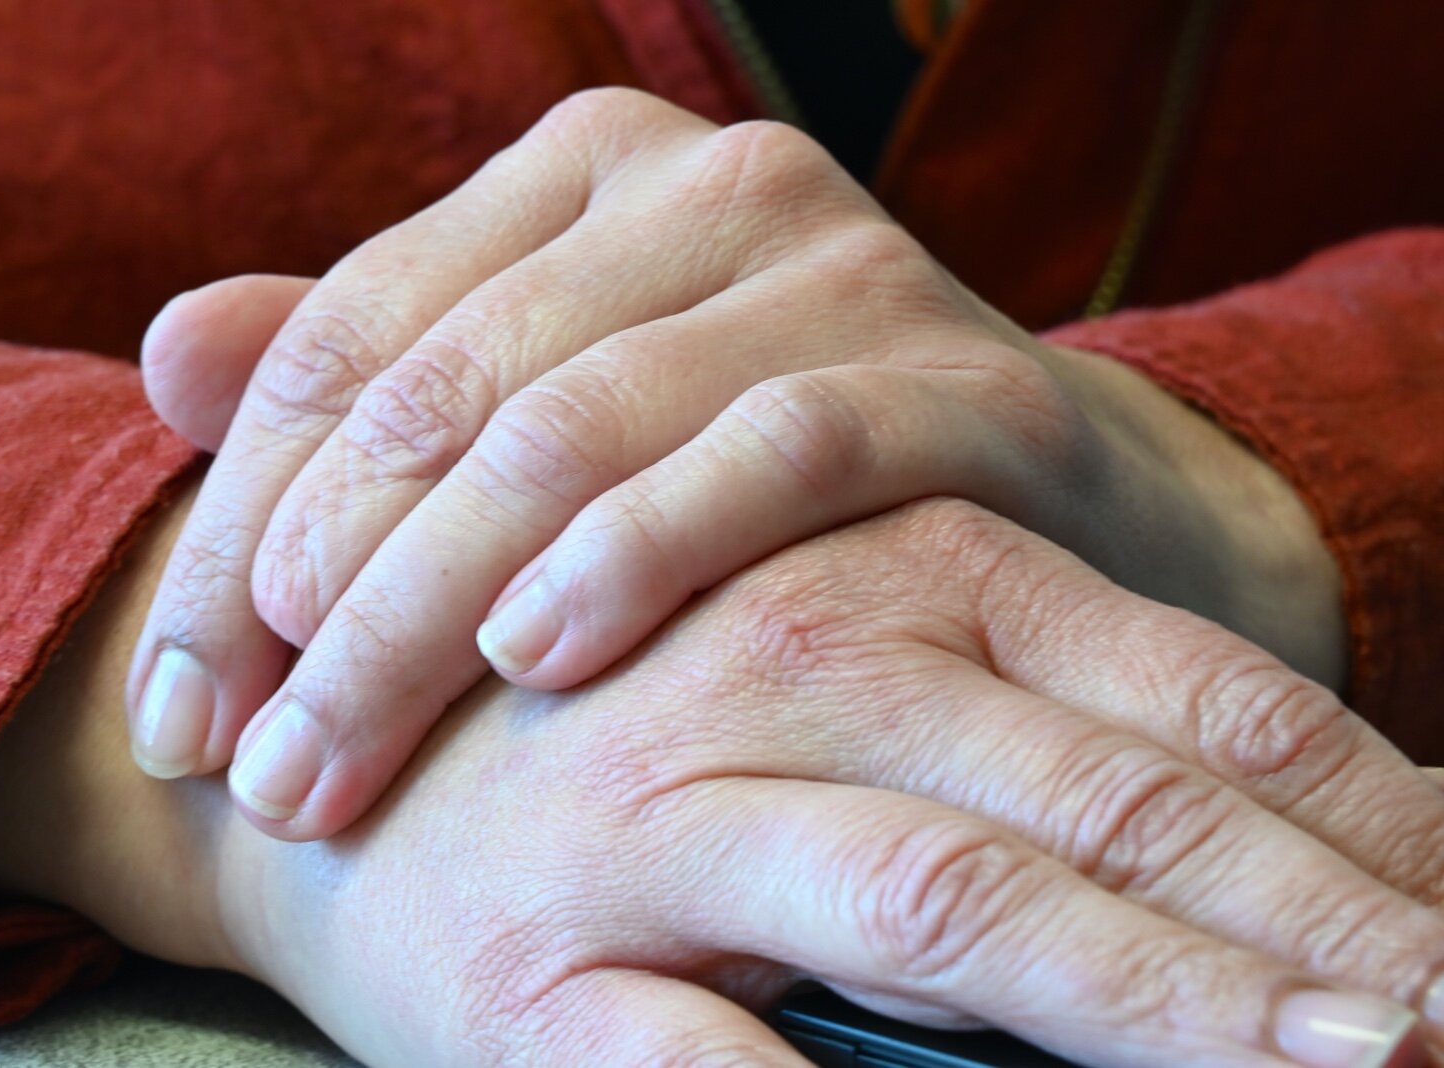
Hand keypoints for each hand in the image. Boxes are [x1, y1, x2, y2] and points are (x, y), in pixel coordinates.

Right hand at [0, 487, 1442, 1065]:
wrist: (333, 742)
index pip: (1198, 703)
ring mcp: (667, 820)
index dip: (1377, 822)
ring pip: (962, 906)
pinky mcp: (543, 974)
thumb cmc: (624, 708)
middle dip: (1327, 940)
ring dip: (1164, 1003)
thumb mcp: (850, 642)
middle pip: (1117, 809)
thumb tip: (1266, 837)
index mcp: (895, 572)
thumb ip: (1034, 709)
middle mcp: (795, 666)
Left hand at [132, 87, 1342, 839]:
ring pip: (578, 430)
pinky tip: (533, 662)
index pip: (352, 341)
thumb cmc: (750, 477)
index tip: (177, 711)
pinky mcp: (958, 375)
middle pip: (446, 395)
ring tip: (337, 752)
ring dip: (432, 611)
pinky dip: (639, 554)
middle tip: (250, 768)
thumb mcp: (549, 409)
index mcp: (583, 173)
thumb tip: (166, 352)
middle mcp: (705, 184)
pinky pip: (770, 459)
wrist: (1029, 503)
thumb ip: (373, 375)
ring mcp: (840, 266)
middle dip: (318, 604)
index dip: (236, 528)